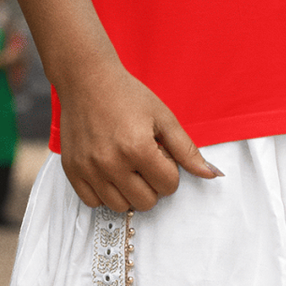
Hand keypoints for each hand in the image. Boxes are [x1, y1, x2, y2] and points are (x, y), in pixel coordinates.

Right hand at [58, 63, 220, 212]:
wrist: (87, 80)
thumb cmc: (127, 95)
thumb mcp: (164, 118)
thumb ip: (187, 150)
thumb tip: (212, 174)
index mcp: (138, 148)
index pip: (168, 186)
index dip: (170, 170)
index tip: (161, 154)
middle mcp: (111, 163)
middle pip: (146, 202)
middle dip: (152, 184)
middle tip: (145, 161)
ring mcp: (89, 168)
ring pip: (120, 206)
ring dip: (130, 191)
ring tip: (128, 167)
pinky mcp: (72, 170)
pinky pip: (92, 202)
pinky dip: (105, 193)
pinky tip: (109, 173)